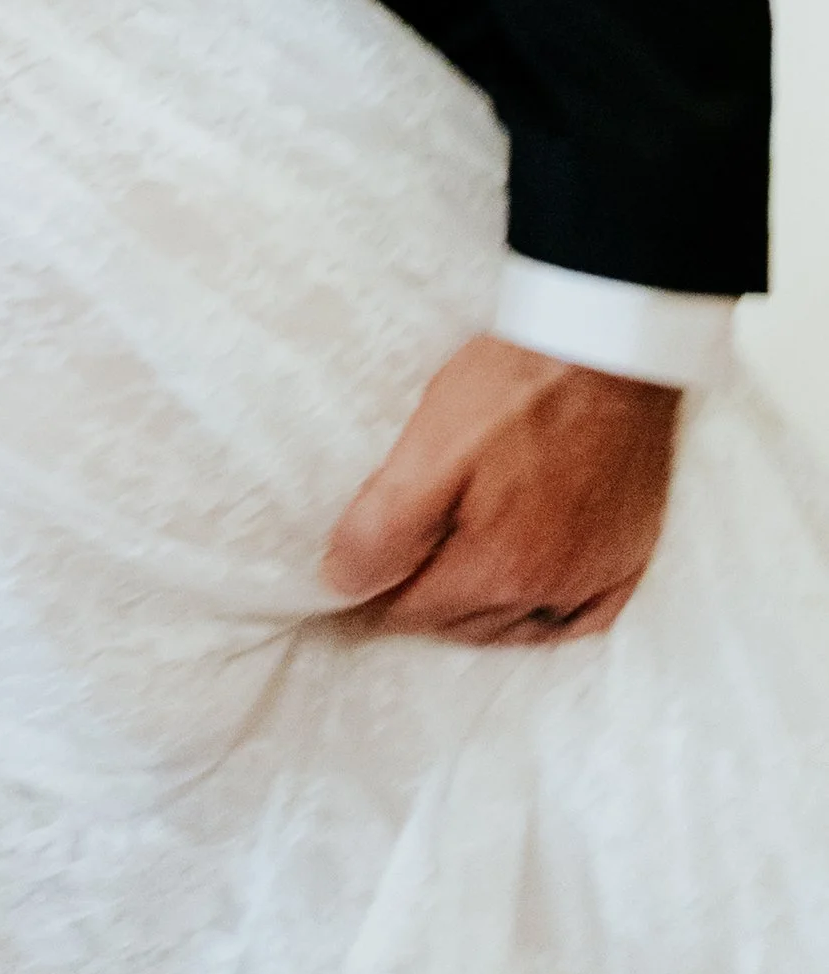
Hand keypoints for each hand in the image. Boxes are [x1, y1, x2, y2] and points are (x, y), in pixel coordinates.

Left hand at [324, 334, 680, 643]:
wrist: (604, 345)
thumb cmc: (515, 387)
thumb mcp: (430, 445)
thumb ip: (385, 523)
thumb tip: (343, 582)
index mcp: (495, 567)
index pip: (415, 612)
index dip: (377, 592)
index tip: (358, 573)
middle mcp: (550, 589)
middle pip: (466, 624)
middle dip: (427, 604)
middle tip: (398, 572)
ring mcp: (596, 574)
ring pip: (522, 628)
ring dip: (481, 615)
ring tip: (450, 583)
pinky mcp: (628, 553)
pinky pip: (586, 620)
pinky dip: (552, 620)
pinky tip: (531, 603)